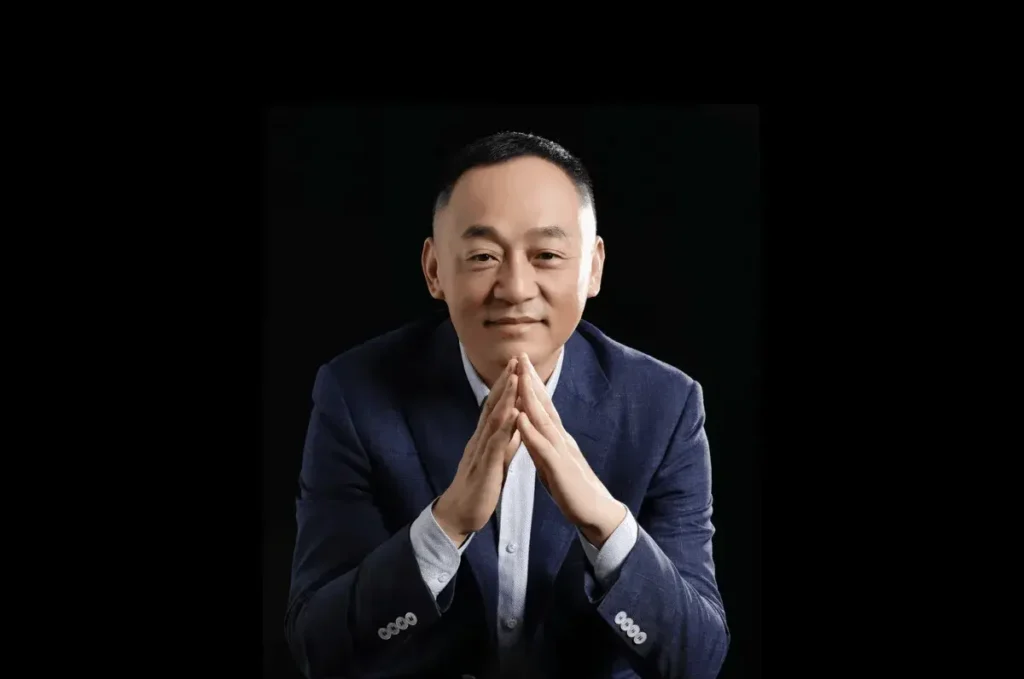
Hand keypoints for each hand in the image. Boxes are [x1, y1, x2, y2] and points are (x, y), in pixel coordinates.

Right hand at [434, 357, 521, 545]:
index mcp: (484, 439)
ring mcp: (481, 453)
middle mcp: (480, 440)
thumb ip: (505, 442)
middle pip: (493, 406)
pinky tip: (513, 416)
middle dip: (505, 383)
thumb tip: (516, 424)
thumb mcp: (495, 461)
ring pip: (494, 421)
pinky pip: (495, 446)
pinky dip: (505, 429)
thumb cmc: (478, 488)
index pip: (495, 407)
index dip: (505, 386)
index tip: (516, 366)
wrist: (458, 515)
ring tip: (515, 379)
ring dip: (505, 399)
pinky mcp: (486, 468)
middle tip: (515, 360)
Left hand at [514, 354, 625, 546]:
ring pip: (543, 419)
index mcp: (557, 437)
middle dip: (531, 380)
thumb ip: (540, 444)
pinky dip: (530, 431)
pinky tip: (520, 418)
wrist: (595, 512)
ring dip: (530, 397)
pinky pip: (543, 447)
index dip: (531, 384)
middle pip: (544, 404)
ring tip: (519, 377)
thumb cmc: (572, 488)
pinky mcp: (560, 468)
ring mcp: (561, 451)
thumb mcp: (551, 462)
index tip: (520, 364)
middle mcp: (561, 438)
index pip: (542, 406)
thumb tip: (526, 429)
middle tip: (520, 356)